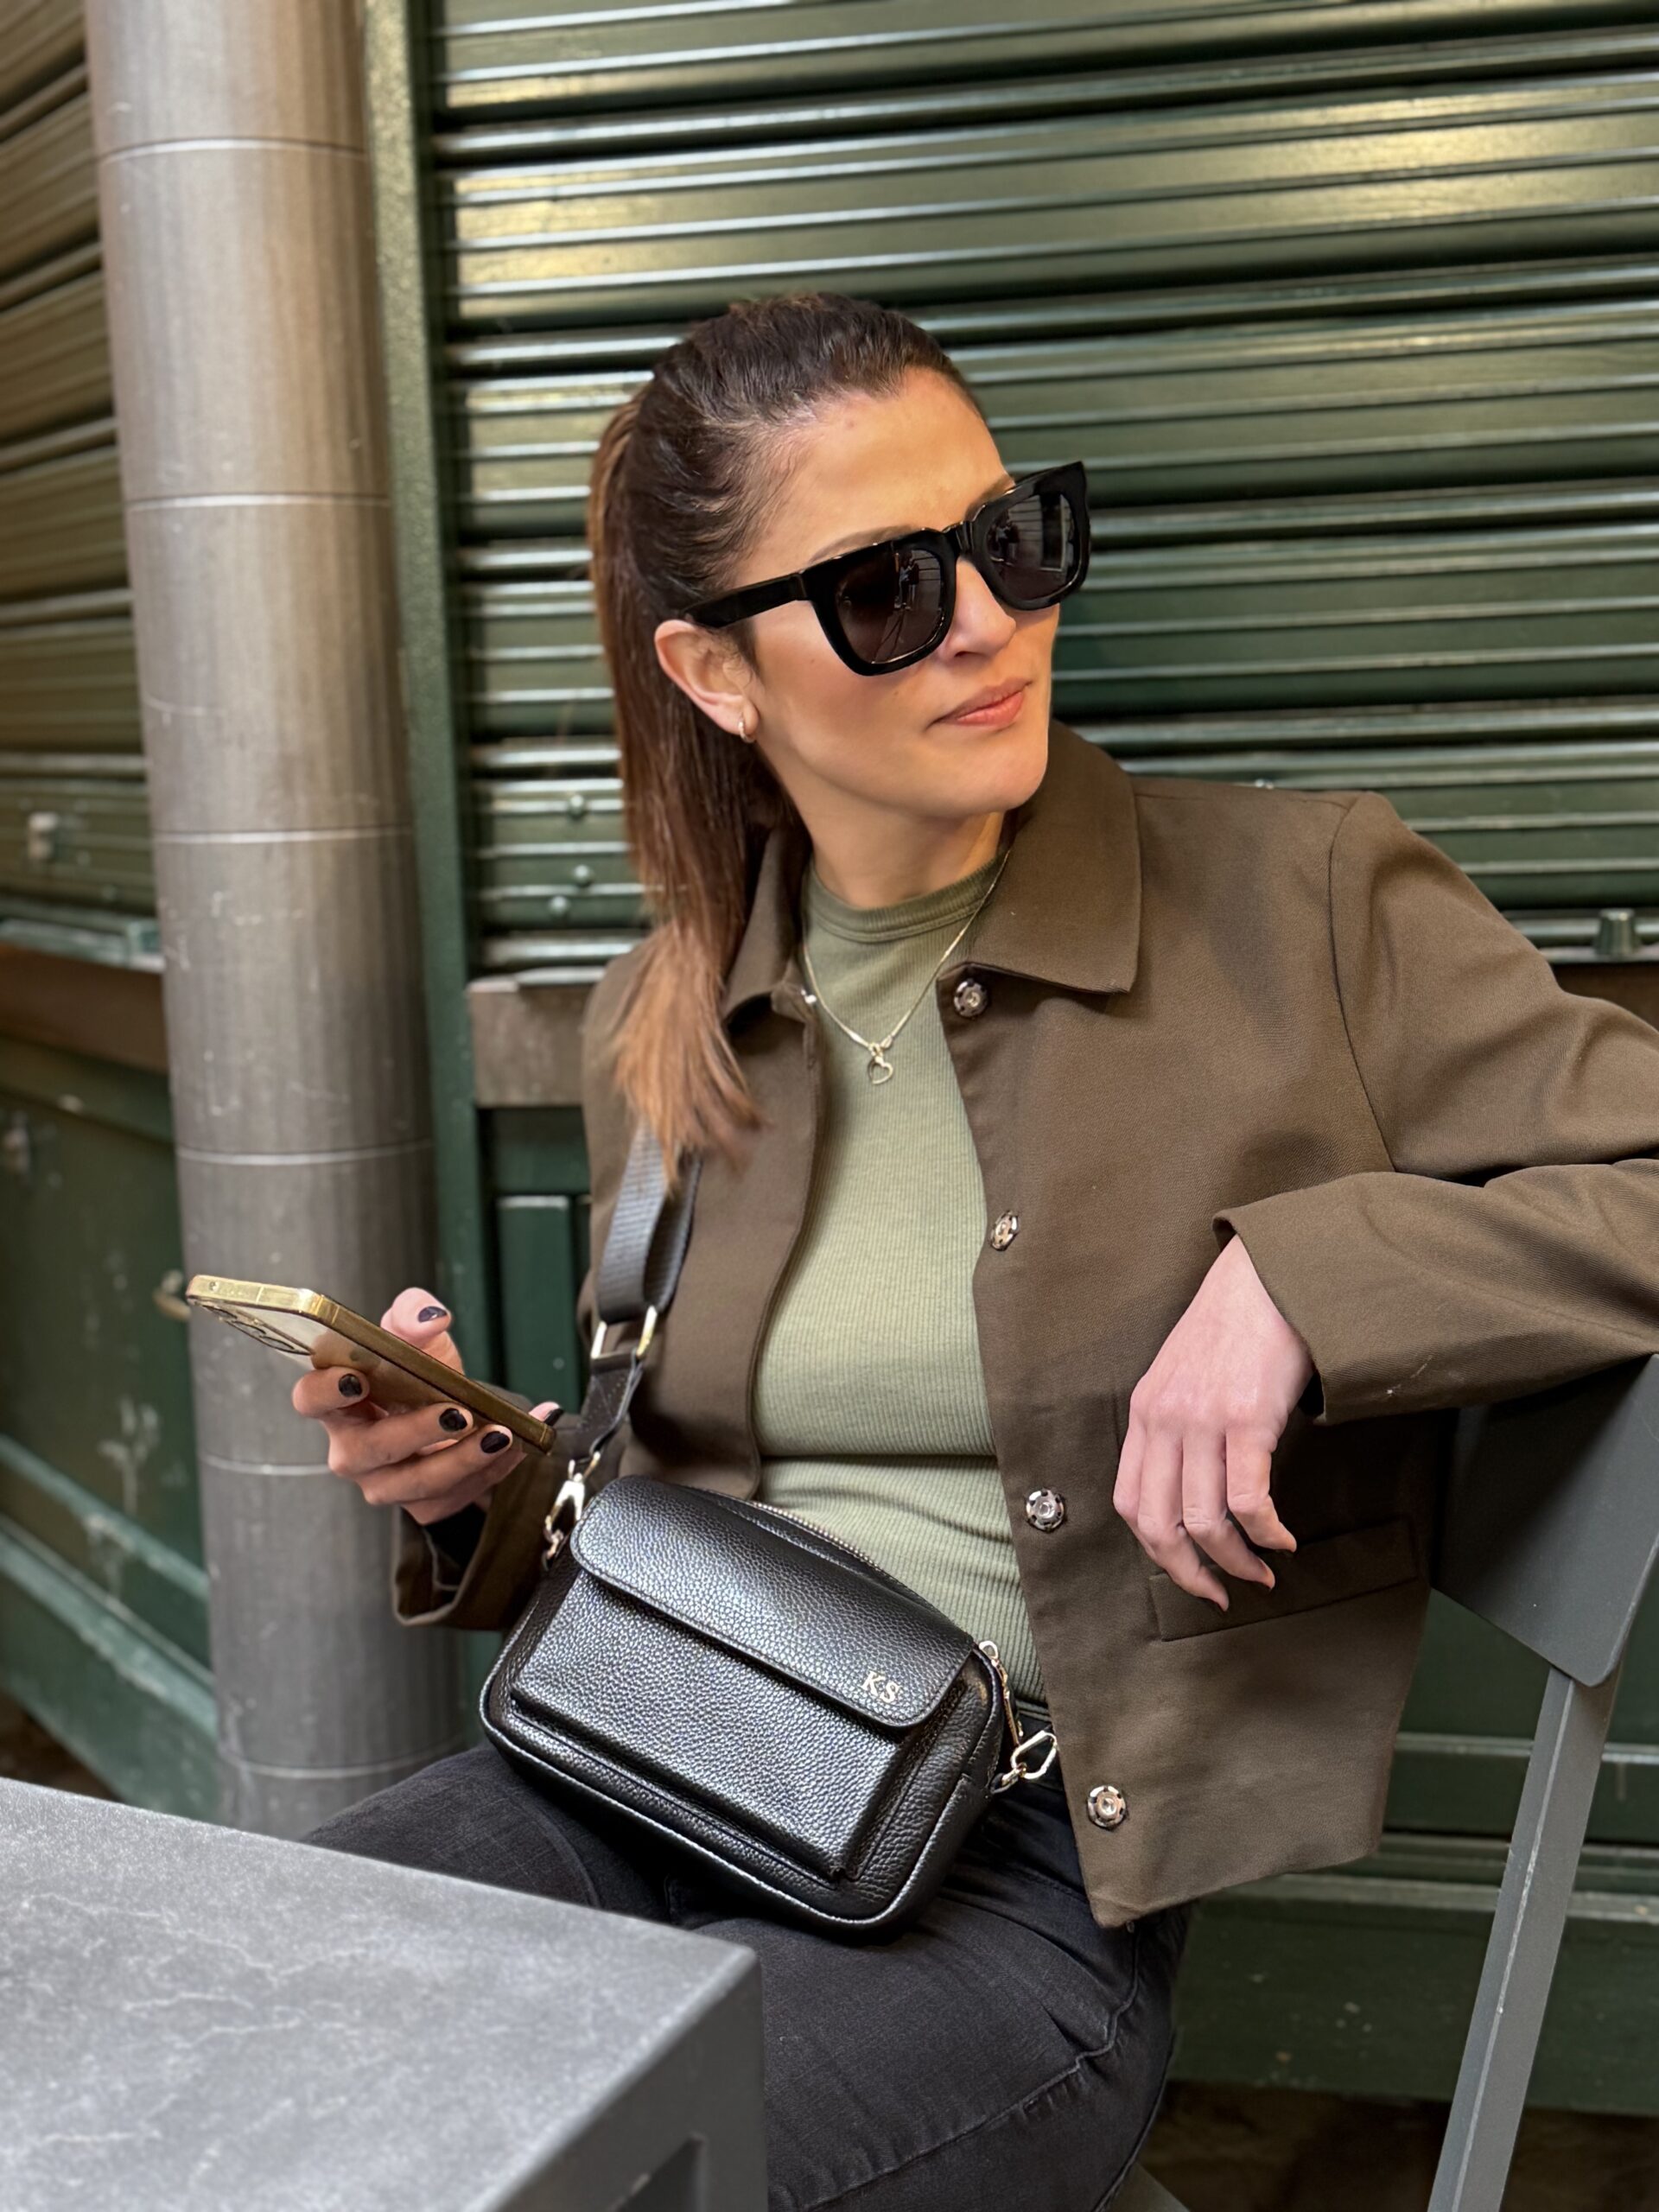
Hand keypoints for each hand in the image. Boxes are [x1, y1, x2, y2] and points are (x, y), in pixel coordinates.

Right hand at [289, 1285, 557, 1526]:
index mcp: (338, 1401)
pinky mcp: (422, 1504)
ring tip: (501, 1434)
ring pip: (415, 1483)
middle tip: (457, 1411)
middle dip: (414, 1431)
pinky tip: (515, 1446)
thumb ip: (415, 1315)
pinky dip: (490, 1470)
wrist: (454, 1409)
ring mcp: (384, 1482)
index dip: (326, 1391)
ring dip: (461, 1460)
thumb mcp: (417, 1336)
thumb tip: (431, 1318)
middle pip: (368, 1449)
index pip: (310, 1399)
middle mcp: (352, 1448)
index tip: (357, 1379)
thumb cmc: (418, 1372)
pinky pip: (452, 1496)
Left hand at [1113, 1235, 1312, 1610]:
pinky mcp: (1248, 1419)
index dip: (1156, 1550)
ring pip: (1204, 1520)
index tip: (1187, 1572)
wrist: (1269, 1278)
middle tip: (1221, 1594)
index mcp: (1144, 1413)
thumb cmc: (1235, 1328)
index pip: (1130, 1501)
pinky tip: (1284, 1539)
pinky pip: (1249, 1498)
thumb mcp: (1185, 1375)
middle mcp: (1164, 1420)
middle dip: (1190, 1572)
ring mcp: (1203, 1420)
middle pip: (1159, 1524)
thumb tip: (1193, 1485)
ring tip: (1262, 1572)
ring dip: (1235, 1560)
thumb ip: (1178, 1425)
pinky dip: (1266, 1532)